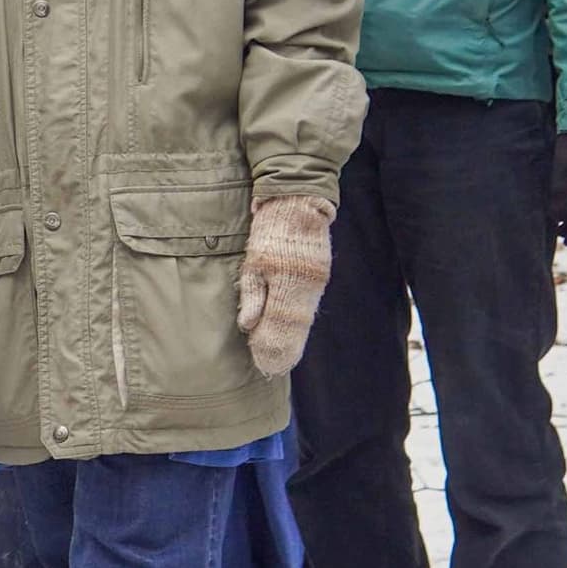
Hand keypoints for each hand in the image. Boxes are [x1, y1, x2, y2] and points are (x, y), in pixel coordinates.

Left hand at [236, 194, 336, 376]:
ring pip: (302, 318)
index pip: (281, 325)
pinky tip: (290, 333)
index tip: (265, 364)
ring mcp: (315, 280)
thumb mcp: (254, 260)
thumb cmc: (271, 228)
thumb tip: (247, 326)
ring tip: (281, 357)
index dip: (273, 346)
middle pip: (295, 327)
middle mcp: (307, 286)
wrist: (298, 200)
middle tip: (271, 367)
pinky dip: (297, 321)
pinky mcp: (318, 274)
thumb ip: (253, 293)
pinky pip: (306, 305)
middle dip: (283, 348)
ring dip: (291, 338)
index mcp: (288, 282)